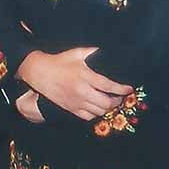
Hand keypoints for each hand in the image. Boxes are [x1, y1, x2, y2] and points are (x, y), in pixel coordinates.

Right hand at [17, 47, 131, 120]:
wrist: (39, 73)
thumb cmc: (59, 61)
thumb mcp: (76, 53)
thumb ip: (92, 52)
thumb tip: (106, 51)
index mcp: (85, 76)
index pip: (109, 86)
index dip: (122, 89)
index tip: (129, 88)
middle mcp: (82, 91)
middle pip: (107, 103)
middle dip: (117, 101)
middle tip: (120, 97)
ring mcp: (76, 102)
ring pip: (99, 112)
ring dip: (108, 108)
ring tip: (111, 102)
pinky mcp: (71, 109)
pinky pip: (89, 117)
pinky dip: (96, 114)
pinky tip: (98, 107)